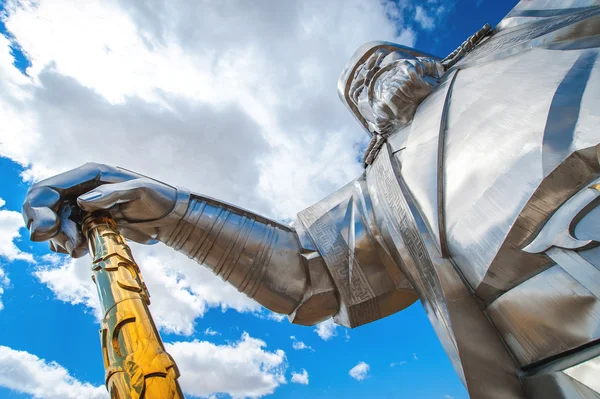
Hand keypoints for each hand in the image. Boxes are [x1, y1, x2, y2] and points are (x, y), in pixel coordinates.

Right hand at [22, 163, 183, 257]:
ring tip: (81, 248)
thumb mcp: (142, 190)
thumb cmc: (159, 197)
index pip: (46, 189)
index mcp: (89, 175)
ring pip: (52, 224)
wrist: (170, 216)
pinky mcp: (86, 222)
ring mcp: (81, 206)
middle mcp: (80, 188)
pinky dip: (68, 245)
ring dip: (59, 240)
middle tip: (69, 246)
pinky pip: (65, 235)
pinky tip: (84, 249)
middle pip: (42, 207)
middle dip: (47, 228)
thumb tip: (82, 201)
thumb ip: (113, 193)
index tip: (46, 232)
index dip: (38, 210)